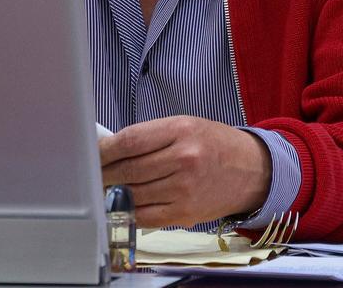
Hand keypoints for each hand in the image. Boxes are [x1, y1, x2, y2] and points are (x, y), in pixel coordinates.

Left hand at [99, 115, 271, 228]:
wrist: (251, 171)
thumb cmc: (214, 145)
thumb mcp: (185, 126)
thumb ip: (149, 137)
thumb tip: (109, 150)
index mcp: (181, 130)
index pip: (129, 141)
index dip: (103, 150)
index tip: (91, 154)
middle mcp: (183, 159)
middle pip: (128, 170)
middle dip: (104, 173)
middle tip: (92, 174)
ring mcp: (184, 189)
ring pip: (133, 194)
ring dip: (113, 193)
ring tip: (105, 188)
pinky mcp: (184, 213)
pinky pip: (144, 215)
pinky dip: (129, 211)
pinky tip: (123, 204)